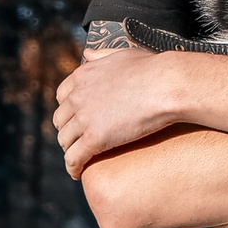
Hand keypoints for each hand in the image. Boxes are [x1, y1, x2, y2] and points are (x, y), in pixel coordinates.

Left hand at [55, 45, 184, 177]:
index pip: (61, 96)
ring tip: (79, 159)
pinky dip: (73, 167)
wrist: (167, 85)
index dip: (68, 110)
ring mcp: (84, 118)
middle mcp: (78, 96)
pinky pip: (74, 158)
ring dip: (70, 150)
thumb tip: (88, 54)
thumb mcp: (122, 53)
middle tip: (78, 141)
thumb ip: (102, 55)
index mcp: (83, 75)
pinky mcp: (95, 139)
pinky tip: (78, 173)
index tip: (75, 118)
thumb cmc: (153, 69)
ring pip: (65, 141)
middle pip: (60, 120)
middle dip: (68, 131)